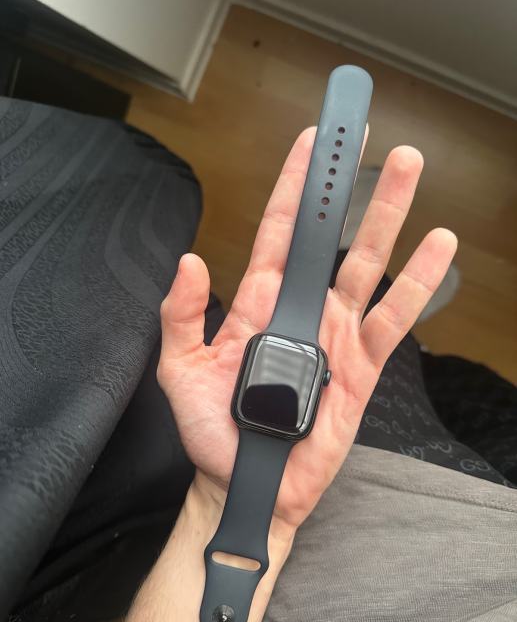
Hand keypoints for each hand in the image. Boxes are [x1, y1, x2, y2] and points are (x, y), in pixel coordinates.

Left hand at [158, 128, 456, 537]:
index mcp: (260, 301)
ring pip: (367, 266)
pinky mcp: (361, 367)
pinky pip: (393, 321)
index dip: (296, 186)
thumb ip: (181, 315)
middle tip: (368, 140)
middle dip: (350, 187)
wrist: (242, 481)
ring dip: (388, 219)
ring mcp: (336, 334)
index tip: (313, 143)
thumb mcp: (179, 370)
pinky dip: (416, 287)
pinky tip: (437, 249)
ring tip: (409, 171)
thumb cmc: (209, 429)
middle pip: (332, 236)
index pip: (281, 231)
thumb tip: (189, 261)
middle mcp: (303, 308)